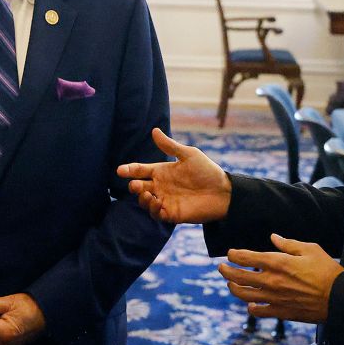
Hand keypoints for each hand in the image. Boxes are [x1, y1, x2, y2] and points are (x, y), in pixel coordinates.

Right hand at [118, 127, 232, 223]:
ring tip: (147, 194)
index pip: (140, 170)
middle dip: (134, 186)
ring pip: (145, 202)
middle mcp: (161, 186)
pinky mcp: (172, 214)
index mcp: (162, 171)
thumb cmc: (207, 171)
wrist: (223, 192)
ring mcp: (165, 200)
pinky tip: (158, 203)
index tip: (120, 171)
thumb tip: (154, 131)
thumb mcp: (189, 155)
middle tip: (135, 185)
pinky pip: (157, 214)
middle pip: (139, 187)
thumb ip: (170, 146)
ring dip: (142, 199)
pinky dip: (154, 209)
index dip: (129, 170)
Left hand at [217, 234, 342, 322]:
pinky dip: (251, 307)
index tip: (230, 253)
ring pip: (244, 294)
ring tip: (230, 284)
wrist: (340, 298)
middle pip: (238, 276)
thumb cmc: (327, 271)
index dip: (234, 255)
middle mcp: (271, 281)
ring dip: (233, 288)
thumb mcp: (310, 249)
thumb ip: (288, 244)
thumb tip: (273, 237)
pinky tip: (251, 304)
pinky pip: (258, 311)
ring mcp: (274, 298)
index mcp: (277, 263)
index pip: (246, 257)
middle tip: (221, 268)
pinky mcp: (281, 312)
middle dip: (226, 271)